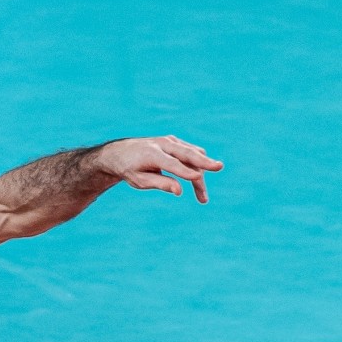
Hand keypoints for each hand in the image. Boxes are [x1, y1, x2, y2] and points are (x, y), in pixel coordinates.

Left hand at [98, 135, 223, 202]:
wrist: (121, 153)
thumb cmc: (130, 169)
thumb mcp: (139, 181)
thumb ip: (159, 184)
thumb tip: (179, 191)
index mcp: (151, 154)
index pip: (172, 164)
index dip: (185, 172)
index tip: (197, 178)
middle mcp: (163, 144)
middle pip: (187, 153)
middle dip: (204, 161)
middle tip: (219, 167)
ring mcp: (171, 142)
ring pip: (192, 156)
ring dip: (200, 175)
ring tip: (202, 199)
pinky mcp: (175, 143)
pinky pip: (191, 154)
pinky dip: (197, 167)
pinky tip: (197, 184)